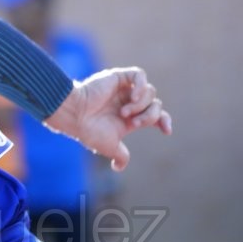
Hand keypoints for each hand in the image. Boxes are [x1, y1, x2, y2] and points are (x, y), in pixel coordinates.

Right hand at [45, 67, 171, 171]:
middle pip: (156, 104)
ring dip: (141, 105)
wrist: (76, 115)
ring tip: (124, 112)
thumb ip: (120, 155)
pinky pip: (139, 74)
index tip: (166, 132)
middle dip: (149, 116)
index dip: (164, 120)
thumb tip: (118, 167)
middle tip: (132, 123)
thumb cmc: (89, 131)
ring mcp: (123, 88)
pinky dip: (141, 86)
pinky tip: (132, 97)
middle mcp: (128, 101)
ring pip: (150, 91)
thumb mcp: (110, 147)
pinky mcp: (118, 77)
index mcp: (130, 117)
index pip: (156, 114)